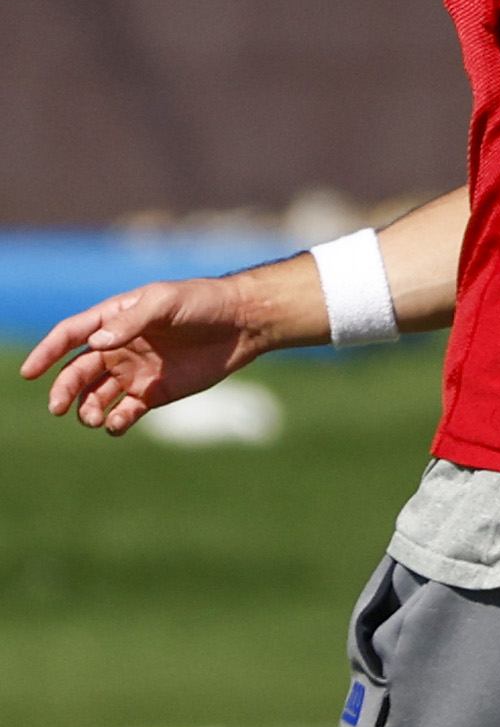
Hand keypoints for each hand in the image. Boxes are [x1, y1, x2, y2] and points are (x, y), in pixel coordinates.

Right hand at [19, 261, 320, 434]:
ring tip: (93, 417)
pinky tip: (117, 423)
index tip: (29, 371)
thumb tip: (94, 343)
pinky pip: (123, 413)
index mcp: (116, 318)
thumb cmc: (203, 302)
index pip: (72, 334)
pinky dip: (114, 422)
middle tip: (58, 407)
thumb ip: (132, 321)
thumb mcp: (166, 302)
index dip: (48, 352)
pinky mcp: (154, 394)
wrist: (242, 323)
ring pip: (96, 396)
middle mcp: (119, 347)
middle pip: (78, 371)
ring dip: (86, 409)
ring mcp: (135, 372)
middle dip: (63, 390)